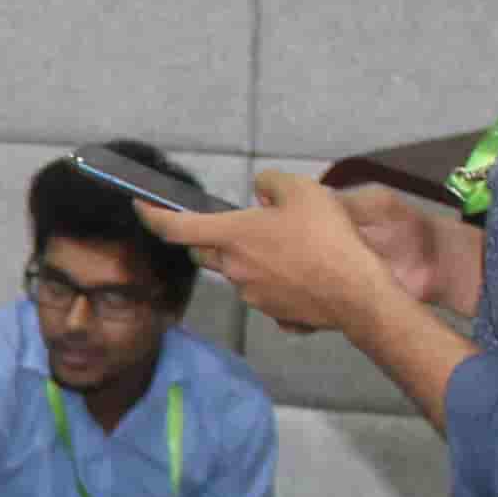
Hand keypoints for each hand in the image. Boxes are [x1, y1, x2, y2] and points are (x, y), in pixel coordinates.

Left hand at [142, 171, 403, 336]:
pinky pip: (264, 290)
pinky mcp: (272, 313)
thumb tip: (260, 191)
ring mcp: (251, 295)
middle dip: (210, 238)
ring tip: (288, 246)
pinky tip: (303, 271)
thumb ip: (272, 183)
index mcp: (231, 236)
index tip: (140, 207)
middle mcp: (233, 269)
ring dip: (248, 258)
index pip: (175, 227)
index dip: (151, 216)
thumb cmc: (328, 237)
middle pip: (204, 252)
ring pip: (235, 272)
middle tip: (243, 225)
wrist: (357, 293)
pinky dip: (273, 278)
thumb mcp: (303, 190)